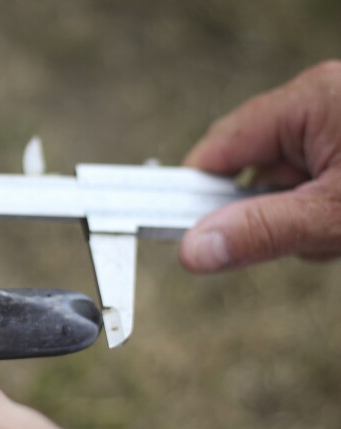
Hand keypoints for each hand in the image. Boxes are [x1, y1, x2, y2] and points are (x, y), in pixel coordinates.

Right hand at [181, 60, 340, 271]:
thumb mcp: (334, 214)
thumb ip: (263, 231)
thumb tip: (194, 249)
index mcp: (308, 100)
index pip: (219, 147)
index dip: (197, 192)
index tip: (183, 232)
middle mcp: (319, 103)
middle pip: (252, 169)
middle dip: (267, 213)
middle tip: (299, 239)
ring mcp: (336, 124)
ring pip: (285, 184)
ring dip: (300, 219)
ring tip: (336, 232)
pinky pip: (312, 183)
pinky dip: (321, 212)